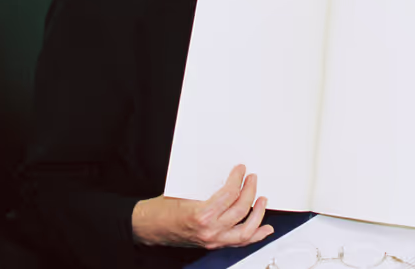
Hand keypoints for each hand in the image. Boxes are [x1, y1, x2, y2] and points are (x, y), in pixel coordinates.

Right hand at [132, 165, 272, 249]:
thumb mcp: (184, 192)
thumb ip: (207, 189)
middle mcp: (209, 230)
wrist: (149, 227)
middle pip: (240, 210)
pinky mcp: (213, 244)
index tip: (241, 169)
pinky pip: (239, 242)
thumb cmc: (161, 209)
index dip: (238, 179)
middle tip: (253, 179)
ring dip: (258, 214)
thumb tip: (227, 178)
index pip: (229, 194)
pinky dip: (255, 235)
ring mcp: (213, 240)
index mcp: (201, 214)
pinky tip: (264, 228)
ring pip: (245, 231)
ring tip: (262, 200)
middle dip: (250, 192)